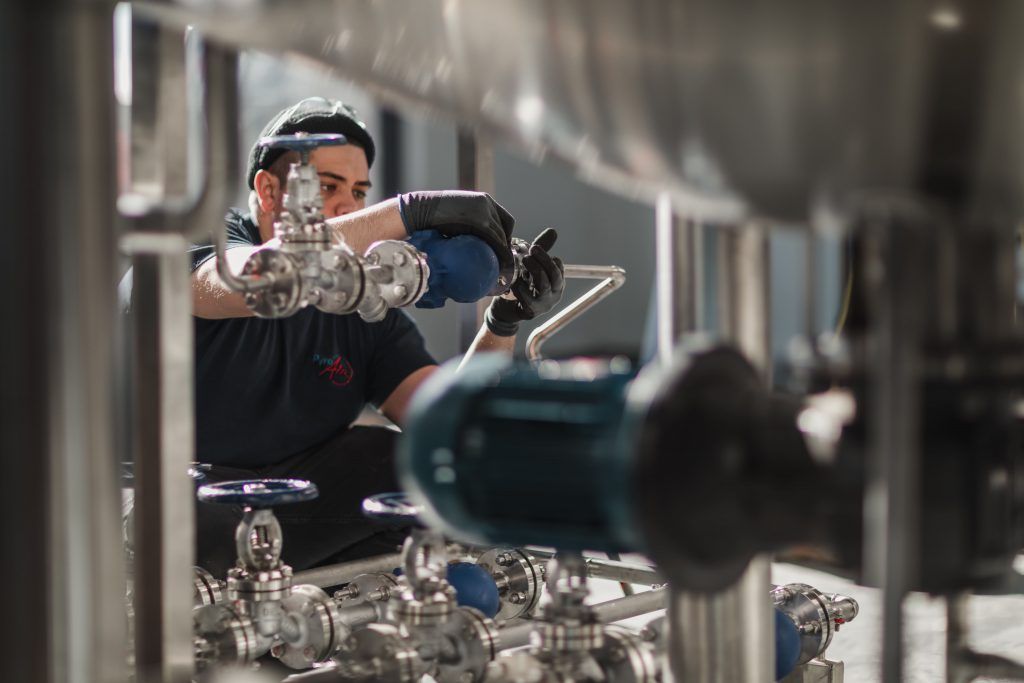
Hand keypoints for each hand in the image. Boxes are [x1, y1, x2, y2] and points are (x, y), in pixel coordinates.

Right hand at [398, 191, 514, 270]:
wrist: (421, 210)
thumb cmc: (433, 216)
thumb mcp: (457, 216)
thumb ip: (469, 224)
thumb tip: (473, 242)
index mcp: (483, 199)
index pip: (504, 219)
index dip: (507, 234)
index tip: (504, 247)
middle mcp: (486, 203)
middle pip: (505, 227)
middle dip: (507, 245)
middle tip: (504, 260)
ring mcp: (484, 211)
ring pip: (501, 235)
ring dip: (504, 251)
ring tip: (503, 266)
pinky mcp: (480, 221)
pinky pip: (495, 240)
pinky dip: (499, 252)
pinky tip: (498, 264)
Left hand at [485, 228, 564, 336]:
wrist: (506, 310)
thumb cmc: (521, 285)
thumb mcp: (531, 266)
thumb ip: (541, 251)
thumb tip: (553, 231)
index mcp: (556, 281)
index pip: (558, 267)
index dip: (548, 257)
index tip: (535, 247)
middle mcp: (554, 293)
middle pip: (554, 274)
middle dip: (543, 260)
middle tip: (531, 249)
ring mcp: (544, 304)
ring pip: (544, 284)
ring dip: (534, 269)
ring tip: (524, 259)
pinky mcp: (532, 312)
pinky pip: (529, 299)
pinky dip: (522, 288)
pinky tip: (514, 281)